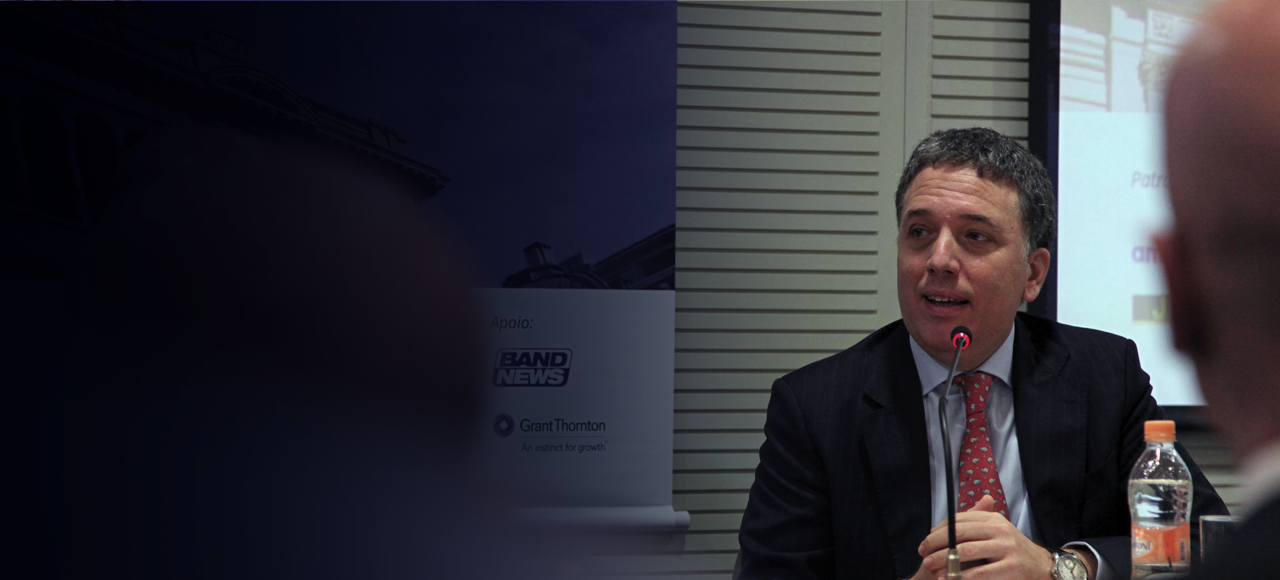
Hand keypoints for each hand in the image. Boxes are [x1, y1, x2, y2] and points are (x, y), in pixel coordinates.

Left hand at [914, 495, 1053, 579]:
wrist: (1042, 567)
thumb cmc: (1012, 551)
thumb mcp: (996, 532)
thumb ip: (973, 526)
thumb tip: (942, 526)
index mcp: (994, 519)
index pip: (959, 520)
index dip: (939, 530)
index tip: (926, 541)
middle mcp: (1000, 530)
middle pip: (959, 533)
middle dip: (937, 543)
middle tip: (923, 553)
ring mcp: (1007, 548)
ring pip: (966, 551)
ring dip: (944, 559)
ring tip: (930, 565)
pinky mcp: (1011, 568)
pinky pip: (980, 573)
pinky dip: (961, 576)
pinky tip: (948, 578)